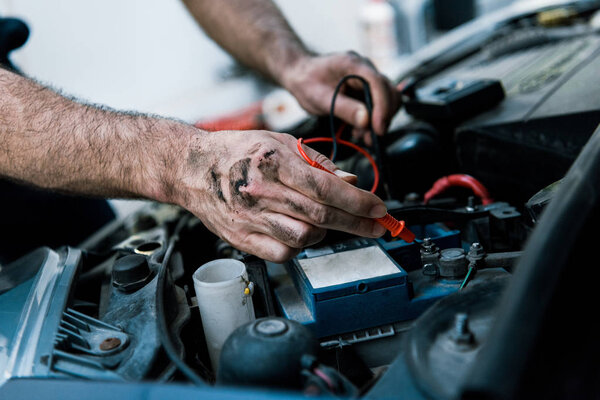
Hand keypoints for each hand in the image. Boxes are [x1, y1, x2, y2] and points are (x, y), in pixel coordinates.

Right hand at [174, 130, 387, 261]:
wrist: (192, 169)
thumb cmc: (236, 151)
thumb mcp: (279, 142)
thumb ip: (317, 163)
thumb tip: (350, 181)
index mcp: (273, 163)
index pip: (326, 188)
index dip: (359, 202)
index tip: (379, 209)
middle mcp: (262, 192)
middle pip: (321, 216)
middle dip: (357, 223)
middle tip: (376, 226)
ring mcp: (250, 218)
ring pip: (305, 237)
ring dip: (326, 232)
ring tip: (327, 221)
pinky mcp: (242, 238)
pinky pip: (283, 253)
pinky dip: (299, 246)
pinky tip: (300, 231)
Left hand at [281, 51, 401, 144]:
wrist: (301, 75)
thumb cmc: (307, 82)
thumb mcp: (320, 98)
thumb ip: (344, 108)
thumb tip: (366, 120)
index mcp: (353, 65)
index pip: (378, 83)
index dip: (382, 107)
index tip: (378, 129)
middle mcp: (365, 69)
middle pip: (389, 92)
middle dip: (384, 116)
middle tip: (372, 137)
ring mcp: (368, 80)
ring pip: (387, 101)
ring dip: (378, 121)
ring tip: (362, 137)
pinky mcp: (366, 90)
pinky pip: (378, 106)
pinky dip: (372, 121)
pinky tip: (359, 131)